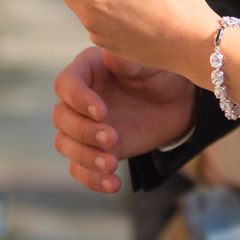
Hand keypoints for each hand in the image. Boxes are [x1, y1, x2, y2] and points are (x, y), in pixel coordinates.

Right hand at [51, 47, 196, 193]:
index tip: (102, 112)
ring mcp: (85, 126)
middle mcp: (80, 99)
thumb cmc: (162, 73)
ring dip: (84, 157)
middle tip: (113, 138)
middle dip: (83, 131)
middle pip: (61, 117)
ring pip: (65, 144)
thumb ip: (128, 60)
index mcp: (88, 70)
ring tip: (112, 164)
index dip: (78, 99)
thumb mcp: (151, 63)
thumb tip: (108, 55)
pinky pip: (79, 168)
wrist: (178, 102)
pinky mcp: (95, 150)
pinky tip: (113, 184)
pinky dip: (91, 179)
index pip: (66, 84)